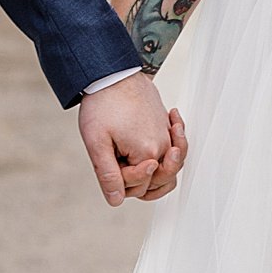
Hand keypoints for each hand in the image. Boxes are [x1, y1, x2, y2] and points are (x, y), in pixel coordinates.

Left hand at [78, 74, 187, 207]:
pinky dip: (168, 154)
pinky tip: (157, 149)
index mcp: (148, 152)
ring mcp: (167, 134)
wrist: (112, 73)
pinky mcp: (166, 125)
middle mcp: (164, 145)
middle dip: (136, 179)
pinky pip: (175, 148)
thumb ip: (108, 175)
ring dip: (158, 172)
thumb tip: (116, 199)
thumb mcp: (97, 143)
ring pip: (170, 168)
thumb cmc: (103, 103)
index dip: (119, 181)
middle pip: (158, 182)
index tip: (108, 161)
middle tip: (119, 165)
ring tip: (145, 167)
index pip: (139, 187)